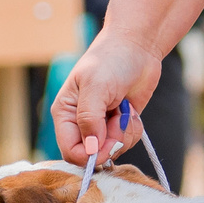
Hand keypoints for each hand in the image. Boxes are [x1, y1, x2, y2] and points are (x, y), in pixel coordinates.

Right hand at [53, 29, 163, 165]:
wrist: (137, 47)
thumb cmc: (111, 60)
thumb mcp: (96, 86)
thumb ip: (89, 119)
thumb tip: (90, 150)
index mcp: (65, 114)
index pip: (70, 152)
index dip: (90, 155)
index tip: (108, 144)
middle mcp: (80, 123)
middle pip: (93, 155)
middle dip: (111, 143)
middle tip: (119, 120)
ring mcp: (101, 125)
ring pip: (112, 151)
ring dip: (124, 133)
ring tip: (124, 108)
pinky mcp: (119, 125)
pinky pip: (126, 142)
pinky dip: (133, 129)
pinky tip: (130, 109)